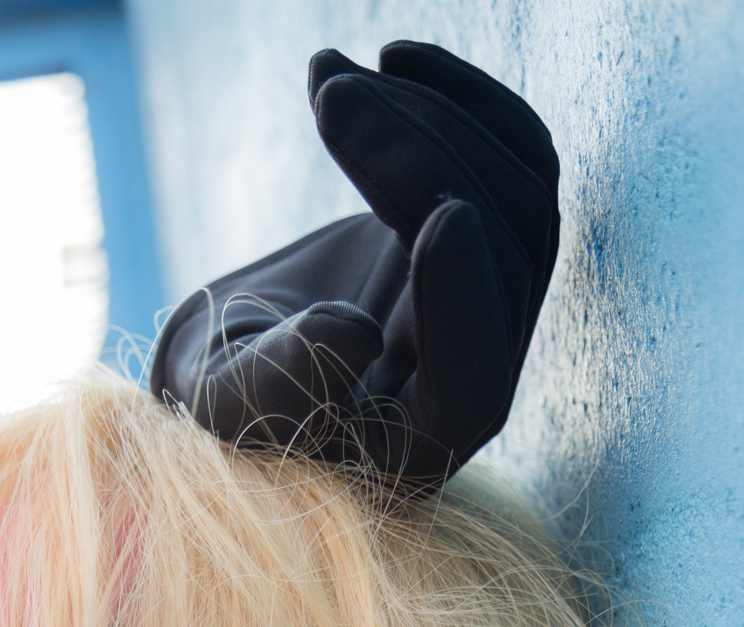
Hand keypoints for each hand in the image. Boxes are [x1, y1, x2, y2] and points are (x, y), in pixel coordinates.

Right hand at [150, 42, 560, 487]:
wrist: (243, 359)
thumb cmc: (229, 395)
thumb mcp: (226, 401)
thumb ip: (280, 385)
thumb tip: (352, 334)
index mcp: (418, 447)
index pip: (472, 382)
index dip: (465, 301)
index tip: (439, 215)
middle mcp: (479, 380)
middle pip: (498, 256)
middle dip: (417, 158)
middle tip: (328, 94)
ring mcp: (496, 306)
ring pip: (517, 189)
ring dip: (429, 115)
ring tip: (330, 75)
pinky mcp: (491, 242)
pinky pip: (514, 154)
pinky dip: (459, 99)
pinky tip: (391, 62)